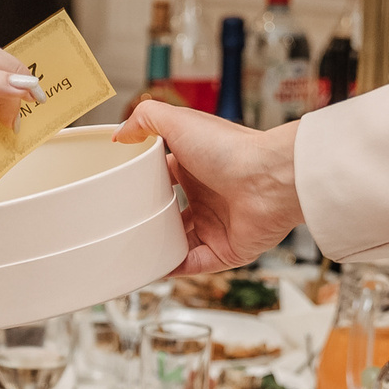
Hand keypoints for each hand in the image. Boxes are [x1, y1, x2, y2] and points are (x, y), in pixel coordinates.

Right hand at [113, 104, 303, 273]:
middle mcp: (210, 196)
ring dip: (159, 247)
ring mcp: (219, 225)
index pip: (166, 177)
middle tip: (123, 225)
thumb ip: (145, 119)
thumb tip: (120, 135)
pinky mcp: (227, 250)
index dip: (145, 183)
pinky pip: (195, 265)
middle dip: (151, 220)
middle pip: (172, 213)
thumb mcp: (179, 121)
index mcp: (198, 167)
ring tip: (132, 251)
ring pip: (181, 242)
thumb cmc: (230, 149)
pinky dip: (173, 268)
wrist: (269, 180)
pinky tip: (152, 268)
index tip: (121, 190)